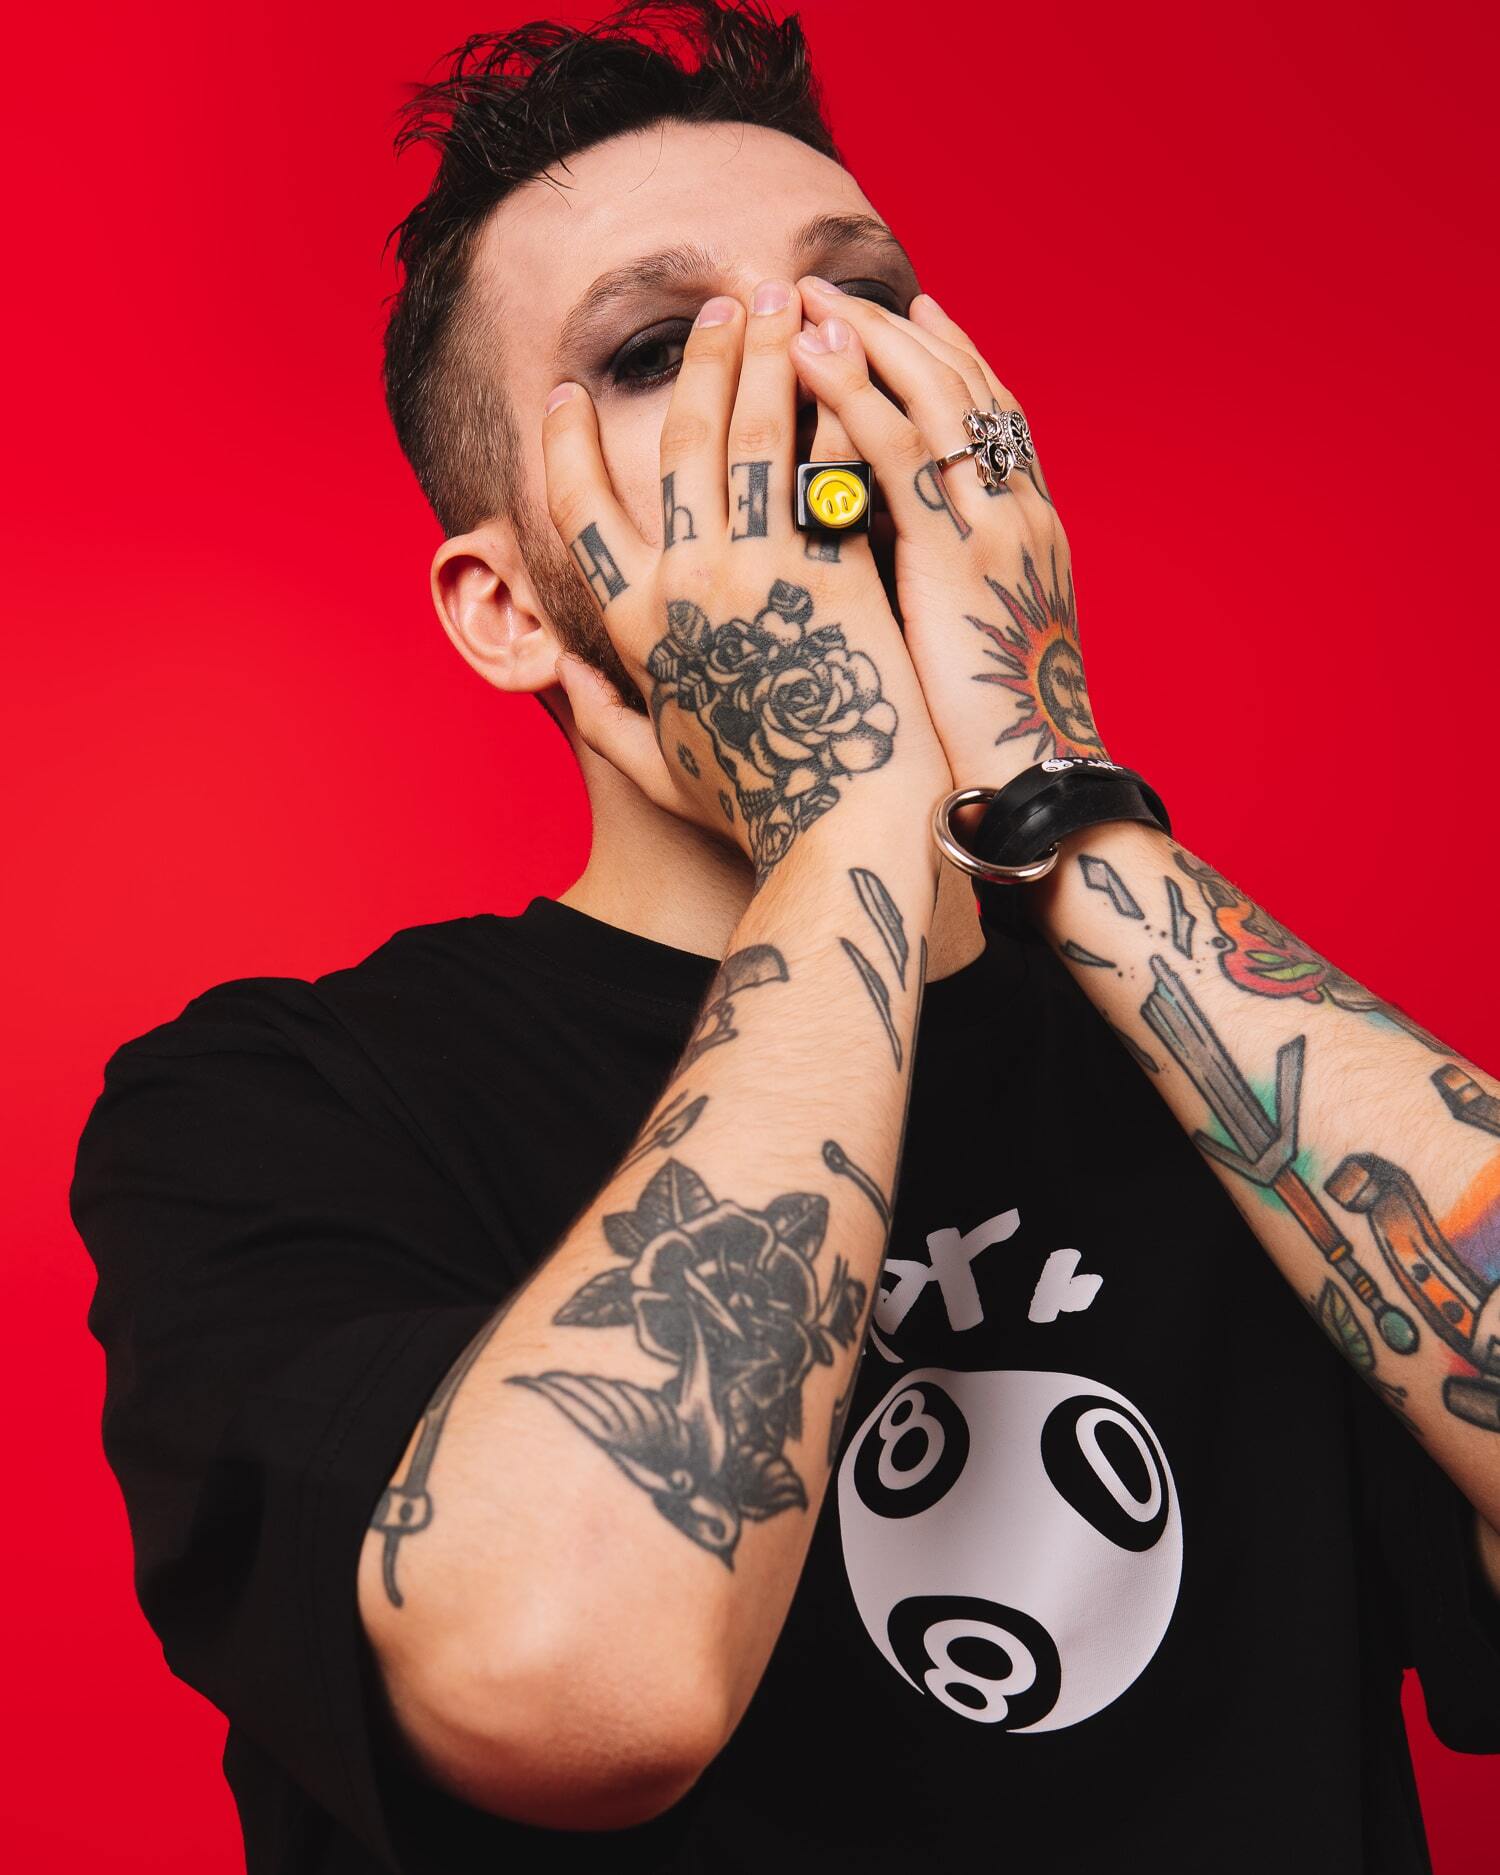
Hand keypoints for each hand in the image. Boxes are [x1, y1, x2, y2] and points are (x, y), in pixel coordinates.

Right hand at [540, 281, 950, 880]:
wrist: (836, 830)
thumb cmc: (750, 807)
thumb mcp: (654, 767)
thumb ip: (598, 715)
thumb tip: (559, 670)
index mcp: (630, 626)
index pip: (577, 509)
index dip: (567, 444)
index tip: (570, 392)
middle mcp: (681, 586)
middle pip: (675, 444)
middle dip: (695, 361)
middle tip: (718, 301)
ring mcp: (756, 573)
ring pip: (750, 435)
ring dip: (763, 354)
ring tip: (779, 297)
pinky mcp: (830, 572)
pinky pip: (827, 468)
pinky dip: (832, 406)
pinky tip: (845, 360)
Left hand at [789, 278, 1104, 797]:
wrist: (1035, 789)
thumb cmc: (993, 742)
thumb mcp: (977, 646)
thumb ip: (942, 590)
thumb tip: (879, 565)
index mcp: (1029, 534)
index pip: (991, 418)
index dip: (946, 357)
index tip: (904, 312)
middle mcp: (1020, 513)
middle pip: (961, 387)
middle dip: (889, 330)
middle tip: (821, 286)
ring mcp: (995, 529)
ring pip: (932, 400)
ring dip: (864, 340)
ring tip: (798, 299)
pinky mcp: (957, 559)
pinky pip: (902, 454)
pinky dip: (855, 396)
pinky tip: (807, 360)